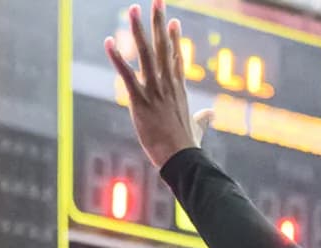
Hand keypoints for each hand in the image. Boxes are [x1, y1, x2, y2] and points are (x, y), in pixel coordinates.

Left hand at [105, 3, 210, 173]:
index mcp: (178, 90)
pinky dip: (117, 58)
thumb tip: (210, 114)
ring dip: (138, 30)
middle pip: (163, 47)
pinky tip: (109, 42)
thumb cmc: (188, 148)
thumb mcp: (197, 130)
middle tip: (157, 1)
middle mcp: (167, 85)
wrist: (182, 159)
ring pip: (146, 53)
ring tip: (133, 9)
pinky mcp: (140, 101)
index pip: (176, 58)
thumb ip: (203, 119)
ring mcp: (154, 91)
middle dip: (159, 22)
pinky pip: (127, 75)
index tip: (173, 21)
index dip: (174, 38)